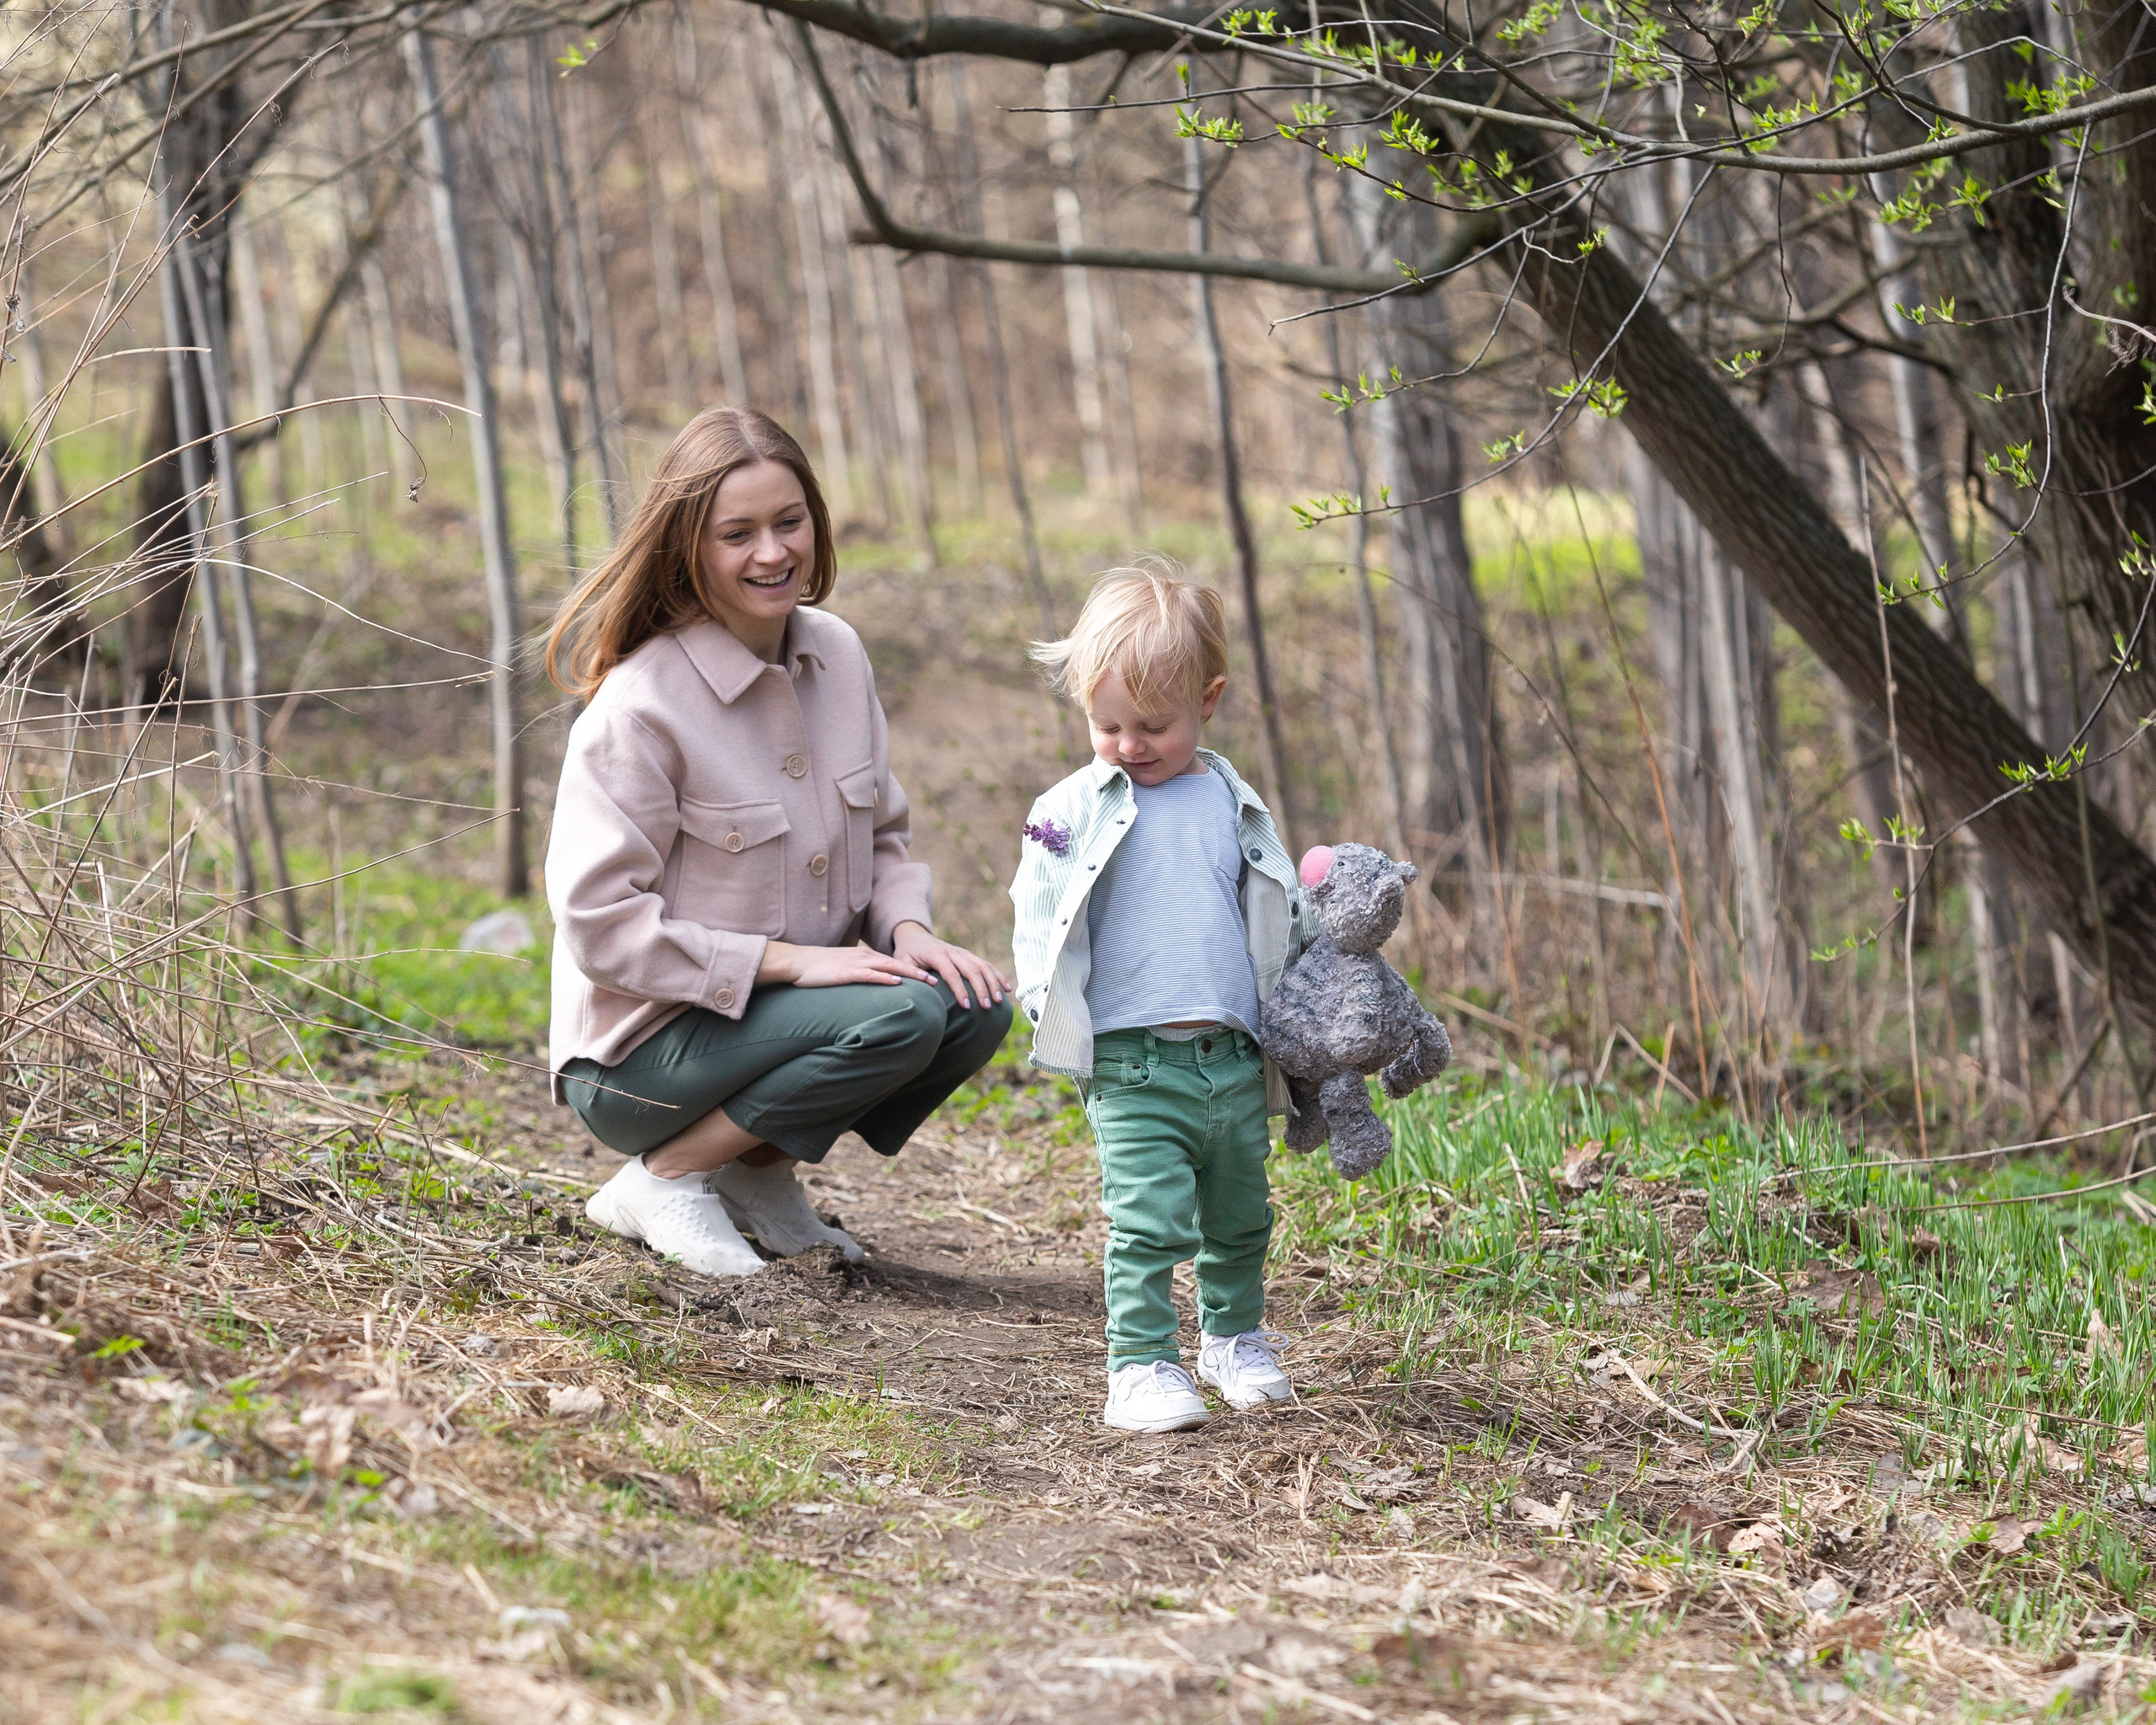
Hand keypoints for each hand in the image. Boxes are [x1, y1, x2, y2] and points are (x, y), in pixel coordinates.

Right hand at [759, 940, 934, 989]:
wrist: (797, 962)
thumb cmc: (818, 969)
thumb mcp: (843, 970)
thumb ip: (859, 976)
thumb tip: (871, 988)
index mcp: (864, 956)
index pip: (893, 962)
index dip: (913, 969)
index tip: (929, 976)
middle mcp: (864, 957)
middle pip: (897, 963)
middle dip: (918, 971)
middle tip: (937, 980)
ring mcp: (855, 963)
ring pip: (888, 967)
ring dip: (909, 973)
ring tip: (926, 980)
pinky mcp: (846, 972)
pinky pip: (870, 974)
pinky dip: (885, 978)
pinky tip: (897, 982)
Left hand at [892, 922, 1011, 1009]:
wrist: (914, 936)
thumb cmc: (907, 954)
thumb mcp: (902, 962)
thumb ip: (911, 974)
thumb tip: (928, 986)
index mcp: (936, 954)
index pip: (951, 973)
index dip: (959, 989)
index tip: (966, 1006)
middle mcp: (953, 951)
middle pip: (971, 969)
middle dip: (981, 988)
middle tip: (987, 1007)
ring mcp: (963, 952)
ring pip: (983, 965)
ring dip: (993, 982)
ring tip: (999, 1000)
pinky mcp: (969, 955)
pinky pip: (986, 964)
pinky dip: (997, 975)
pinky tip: (1007, 988)